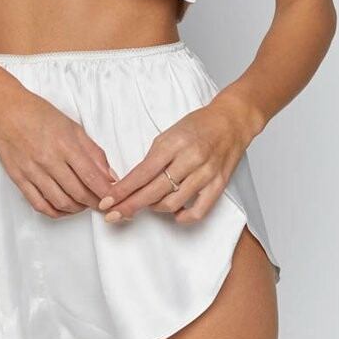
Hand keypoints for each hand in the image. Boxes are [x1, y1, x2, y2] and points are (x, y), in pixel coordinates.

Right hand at [0, 76, 118, 218]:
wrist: (4, 109)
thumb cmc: (37, 113)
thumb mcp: (72, 126)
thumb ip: (93, 151)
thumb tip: (109, 174)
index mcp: (64, 144)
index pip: (92, 177)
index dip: (105, 192)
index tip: (114, 198)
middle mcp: (48, 159)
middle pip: (78, 193)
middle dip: (94, 203)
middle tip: (101, 204)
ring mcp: (32, 171)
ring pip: (60, 202)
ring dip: (77, 209)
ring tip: (84, 205)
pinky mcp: (19, 178)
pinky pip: (39, 204)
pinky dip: (54, 212)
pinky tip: (63, 209)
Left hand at [97, 99, 250, 224]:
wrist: (231, 121)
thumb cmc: (197, 126)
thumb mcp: (169, 134)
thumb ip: (153, 158)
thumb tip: (134, 183)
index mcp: (173, 143)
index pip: (142, 173)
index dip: (122, 190)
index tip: (107, 202)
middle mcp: (190, 159)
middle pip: (153, 191)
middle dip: (130, 205)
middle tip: (113, 215)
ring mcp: (206, 174)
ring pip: (172, 203)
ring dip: (155, 208)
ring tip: (148, 203)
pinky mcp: (219, 185)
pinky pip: (198, 211)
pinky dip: (183, 217)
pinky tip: (174, 213)